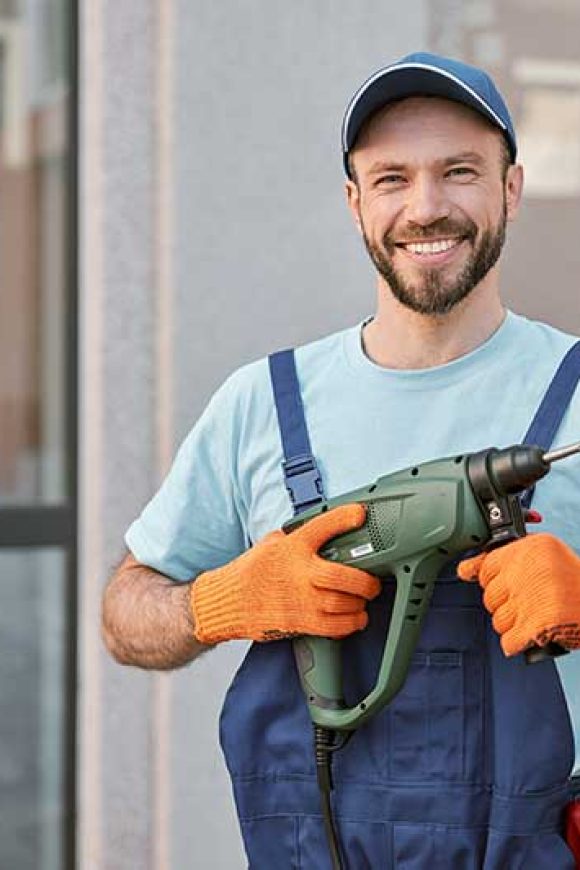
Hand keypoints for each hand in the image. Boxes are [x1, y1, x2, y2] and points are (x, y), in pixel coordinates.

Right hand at [190, 504, 380, 643]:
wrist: (227, 601)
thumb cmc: (250, 572)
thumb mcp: (270, 543)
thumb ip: (295, 536)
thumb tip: (316, 531)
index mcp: (291, 547)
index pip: (321, 526)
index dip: (344, 518)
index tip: (360, 513)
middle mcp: (298, 573)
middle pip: (342, 576)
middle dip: (366, 580)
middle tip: (373, 581)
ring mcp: (299, 599)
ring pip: (342, 603)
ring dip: (359, 603)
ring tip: (363, 600)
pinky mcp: (299, 622)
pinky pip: (334, 627)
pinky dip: (350, 623)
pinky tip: (355, 618)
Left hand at [457, 533, 579, 655]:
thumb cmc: (575, 580)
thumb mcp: (546, 551)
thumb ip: (510, 556)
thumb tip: (466, 569)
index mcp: (527, 550)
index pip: (484, 567)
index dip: (494, 580)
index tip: (503, 586)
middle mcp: (524, 572)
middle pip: (489, 598)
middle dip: (506, 604)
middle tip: (529, 602)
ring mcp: (528, 600)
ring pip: (498, 621)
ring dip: (514, 625)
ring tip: (536, 616)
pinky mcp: (534, 626)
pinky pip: (508, 641)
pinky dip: (519, 643)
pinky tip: (533, 632)